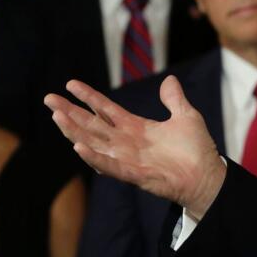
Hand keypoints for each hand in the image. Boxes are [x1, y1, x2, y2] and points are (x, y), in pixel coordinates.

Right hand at [45, 76, 225, 215]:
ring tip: (57, 116)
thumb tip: (169, 80)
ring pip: (93, 143)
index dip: (88, 97)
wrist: (208, 177)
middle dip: (70, 112)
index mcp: (135, 128)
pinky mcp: (134, 174)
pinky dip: (93, 157)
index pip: (105, 109)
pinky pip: (109, 165)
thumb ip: (174, 100)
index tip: (70, 84)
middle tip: (48, 99)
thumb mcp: (186, 117)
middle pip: (92, 124)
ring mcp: (128, 159)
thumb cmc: (197, 150)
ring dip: (74, 130)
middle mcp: (126, 143)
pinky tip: (77, 146)